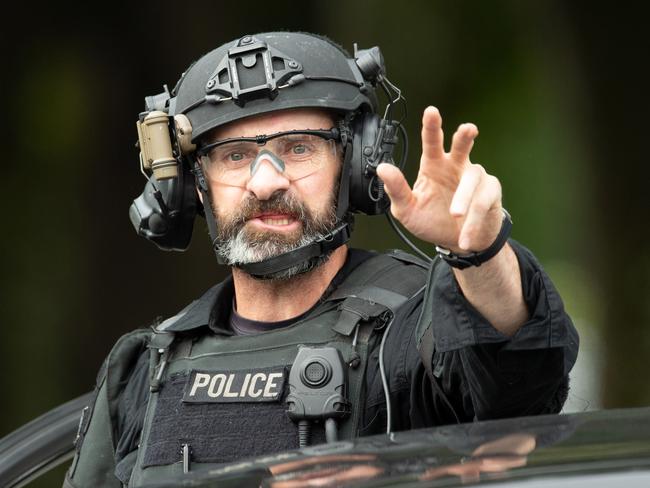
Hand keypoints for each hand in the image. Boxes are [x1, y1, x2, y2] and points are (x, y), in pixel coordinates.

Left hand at [377, 106, 502, 253]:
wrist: (457, 244)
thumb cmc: (432, 221)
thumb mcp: (407, 210)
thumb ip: (396, 190)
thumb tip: (383, 169)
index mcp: (433, 166)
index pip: (431, 142)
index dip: (432, 126)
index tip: (431, 111)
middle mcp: (455, 167)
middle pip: (461, 146)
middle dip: (465, 136)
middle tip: (468, 129)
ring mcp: (475, 178)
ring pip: (472, 179)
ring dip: (463, 199)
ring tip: (455, 216)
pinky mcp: (490, 192)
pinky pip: (483, 202)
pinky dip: (473, 221)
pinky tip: (465, 236)